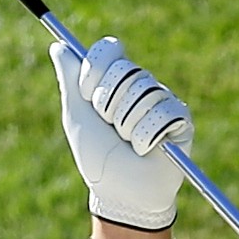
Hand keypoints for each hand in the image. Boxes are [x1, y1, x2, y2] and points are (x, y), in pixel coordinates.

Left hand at [51, 37, 191, 231]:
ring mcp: (162, 100)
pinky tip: (146, 150)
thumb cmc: (97, 157)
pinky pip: (163, 112)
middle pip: (125, 70)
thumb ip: (69, 80)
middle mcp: (140, 85)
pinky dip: (146, 136)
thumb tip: (58, 45)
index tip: (86, 95)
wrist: (121, 193)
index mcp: (115, 81)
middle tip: (109, 127)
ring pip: (144, 92)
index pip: (110, 49)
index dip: (95, 72)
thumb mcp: (77, 117)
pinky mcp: (181, 119)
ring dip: (127, 124)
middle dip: (108, 104)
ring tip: (128, 143)